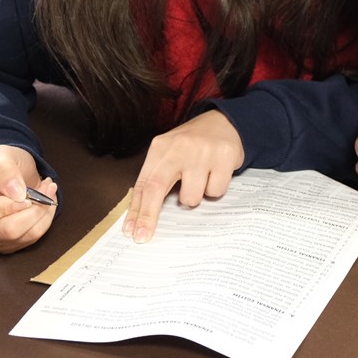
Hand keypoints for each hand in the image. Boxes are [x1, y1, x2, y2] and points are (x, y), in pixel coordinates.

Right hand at [0, 144, 58, 253]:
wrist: (13, 176)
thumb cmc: (2, 164)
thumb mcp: (0, 154)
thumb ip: (4, 169)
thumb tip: (17, 193)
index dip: (3, 208)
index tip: (25, 194)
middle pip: (4, 231)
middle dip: (34, 208)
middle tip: (47, 187)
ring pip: (21, 236)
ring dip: (43, 212)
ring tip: (48, 190)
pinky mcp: (5, 245)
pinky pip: (31, 238)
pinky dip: (44, 219)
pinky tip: (46, 202)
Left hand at [123, 110, 243, 242]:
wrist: (225, 121)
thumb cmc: (193, 145)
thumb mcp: (170, 153)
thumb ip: (157, 177)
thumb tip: (141, 213)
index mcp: (161, 147)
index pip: (144, 183)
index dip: (137, 210)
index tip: (131, 231)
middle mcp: (180, 147)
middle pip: (157, 187)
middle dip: (149, 216)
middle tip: (144, 236)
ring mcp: (203, 151)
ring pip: (192, 196)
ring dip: (195, 197)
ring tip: (200, 180)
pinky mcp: (225, 156)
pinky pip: (216, 191)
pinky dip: (215, 189)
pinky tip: (215, 174)